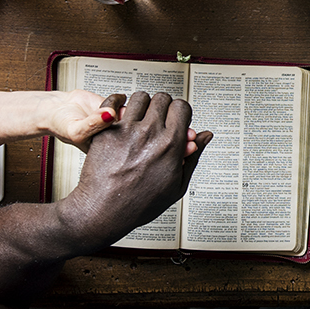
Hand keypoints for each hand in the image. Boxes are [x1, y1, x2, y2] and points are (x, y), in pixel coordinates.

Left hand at [58, 91, 211, 249]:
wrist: (104, 212)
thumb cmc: (139, 204)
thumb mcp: (177, 185)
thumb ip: (194, 156)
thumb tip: (205, 136)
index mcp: (171, 145)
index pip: (182, 107)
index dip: (181, 112)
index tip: (177, 118)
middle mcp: (150, 133)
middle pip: (162, 98)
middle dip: (164, 105)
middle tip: (160, 116)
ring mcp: (126, 131)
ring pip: (140, 97)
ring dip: (143, 104)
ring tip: (140, 116)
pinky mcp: (106, 132)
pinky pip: (113, 104)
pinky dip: (118, 105)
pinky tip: (120, 113)